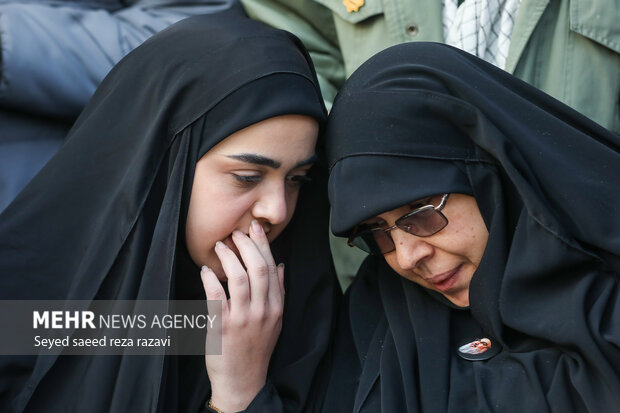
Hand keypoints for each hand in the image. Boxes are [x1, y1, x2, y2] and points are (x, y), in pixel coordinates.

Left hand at [201, 219, 284, 411]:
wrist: (243, 381)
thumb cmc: (257, 349)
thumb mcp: (276, 321)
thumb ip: (278, 293)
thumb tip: (280, 266)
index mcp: (276, 307)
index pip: (272, 268)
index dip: (263, 245)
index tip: (255, 228)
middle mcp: (262, 311)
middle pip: (258, 268)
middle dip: (247, 245)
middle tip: (236, 233)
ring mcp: (242, 319)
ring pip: (238, 277)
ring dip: (228, 257)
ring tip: (221, 246)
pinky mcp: (221, 326)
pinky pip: (215, 295)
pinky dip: (210, 278)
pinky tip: (206, 269)